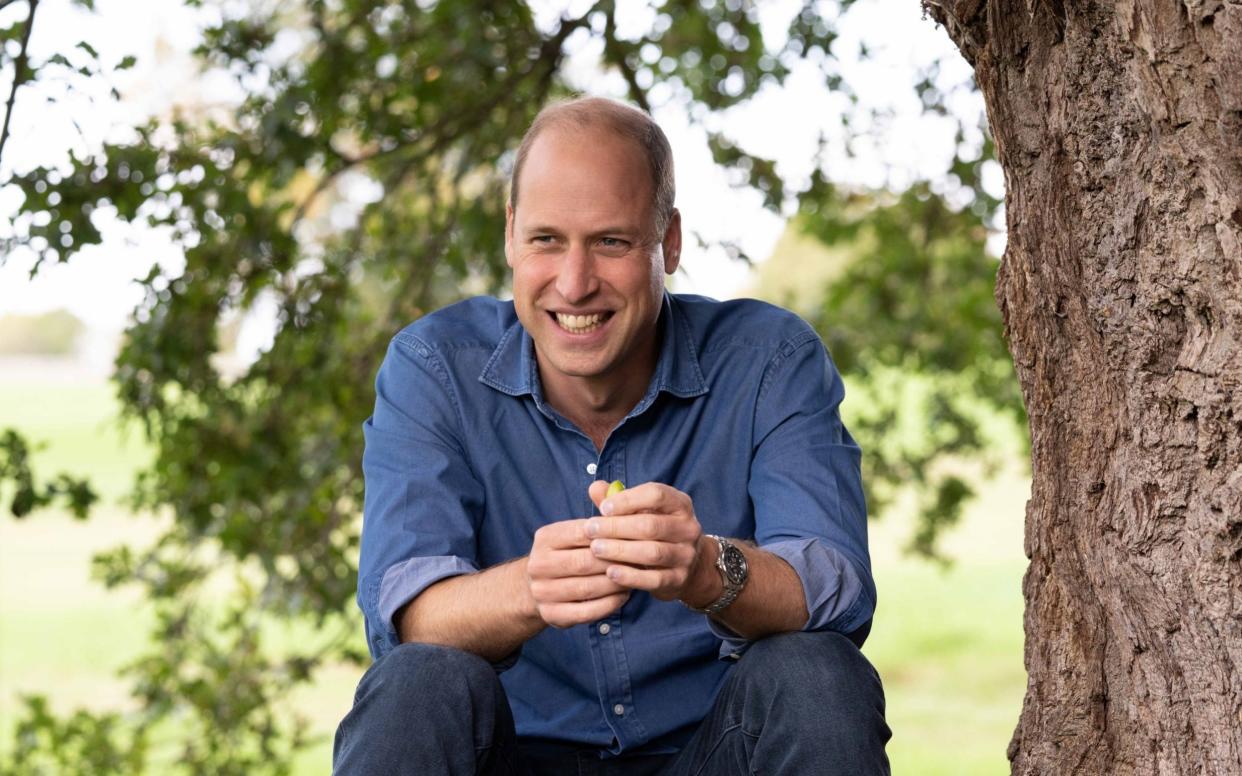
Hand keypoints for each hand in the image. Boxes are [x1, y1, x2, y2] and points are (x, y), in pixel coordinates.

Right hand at [525, 518, 630, 628]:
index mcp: (545, 539)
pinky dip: (609, 604)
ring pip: (587, 588)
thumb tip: (616, 495)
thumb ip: (596, 519)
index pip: (581, 533)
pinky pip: (587, 612)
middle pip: (584, 562)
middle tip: (640, 559)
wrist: (540, 587)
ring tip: (636, 578)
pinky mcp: (552, 615)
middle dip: (615, 561)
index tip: (635, 536)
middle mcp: (538, 565)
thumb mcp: (575, 533)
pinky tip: (624, 596)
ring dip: (616, 584)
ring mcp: (542, 592)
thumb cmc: (568, 554)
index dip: (611, 534)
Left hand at [585, 481, 714, 602]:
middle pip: (651, 525)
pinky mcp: (680, 579)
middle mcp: (688, 528)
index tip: (603, 508)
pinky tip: (610, 573)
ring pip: (652, 552)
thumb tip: (596, 488)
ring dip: (620, 550)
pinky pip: (654, 579)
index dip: (627, 500)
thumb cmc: (655, 531)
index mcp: (680, 504)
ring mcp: (686, 555)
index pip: (656, 495)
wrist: (687, 566)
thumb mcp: (642, 511)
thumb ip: (619, 499)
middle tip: (590, 530)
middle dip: (616, 527)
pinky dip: (631, 576)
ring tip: (595, 549)